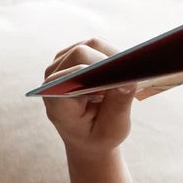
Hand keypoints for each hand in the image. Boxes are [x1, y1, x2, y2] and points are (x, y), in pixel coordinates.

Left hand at [42, 41, 134, 155]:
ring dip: (113, 57)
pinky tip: (116, 73)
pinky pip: (95, 45)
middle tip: (128, 78)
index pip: (75, 71)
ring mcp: (60, 66)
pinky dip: (111, 55)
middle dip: (111, 61)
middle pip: (83, 51)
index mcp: (57, 100)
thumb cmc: (98, 136)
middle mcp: (52, 79)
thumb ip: (118, 106)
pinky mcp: (70, 58)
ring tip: (122, 78)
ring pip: (91, 44)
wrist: (86, 137)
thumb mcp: (112, 130)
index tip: (123, 77)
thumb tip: (129, 80)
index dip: (101, 69)